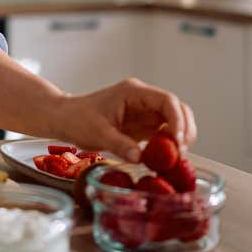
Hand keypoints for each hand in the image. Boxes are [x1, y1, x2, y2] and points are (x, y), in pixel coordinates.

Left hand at [48, 77, 196, 162]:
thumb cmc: (78, 119)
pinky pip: (164, 133)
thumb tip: (141, 158)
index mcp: (133, 92)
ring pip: (175, 121)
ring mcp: (145, 112)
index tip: (178, 142)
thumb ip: (120, 144)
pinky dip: (170, 145)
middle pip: (177, 109)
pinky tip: (165, 158)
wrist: (66, 118)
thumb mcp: (97, 133)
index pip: (166, 100)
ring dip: (180, 138)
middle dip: (184, 129)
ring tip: (174, 157)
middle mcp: (143, 99)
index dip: (178, 120)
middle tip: (181, 153)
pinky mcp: (143, 125)